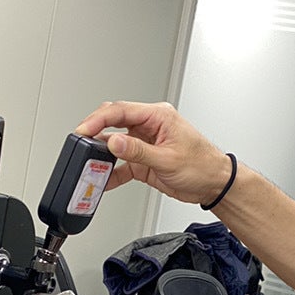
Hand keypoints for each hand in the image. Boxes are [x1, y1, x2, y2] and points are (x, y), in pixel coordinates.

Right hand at [75, 101, 231, 204]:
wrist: (214, 184)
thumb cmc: (202, 165)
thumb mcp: (168, 159)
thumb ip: (138, 151)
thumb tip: (114, 142)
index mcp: (158, 116)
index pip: (121, 110)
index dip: (98, 119)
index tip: (84, 130)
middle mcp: (149, 126)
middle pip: (113, 123)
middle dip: (95, 133)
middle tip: (80, 144)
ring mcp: (145, 143)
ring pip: (114, 144)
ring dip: (102, 155)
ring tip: (89, 164)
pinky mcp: (143, 160)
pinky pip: (121, 164)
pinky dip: (111, 172)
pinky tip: (103, 180)